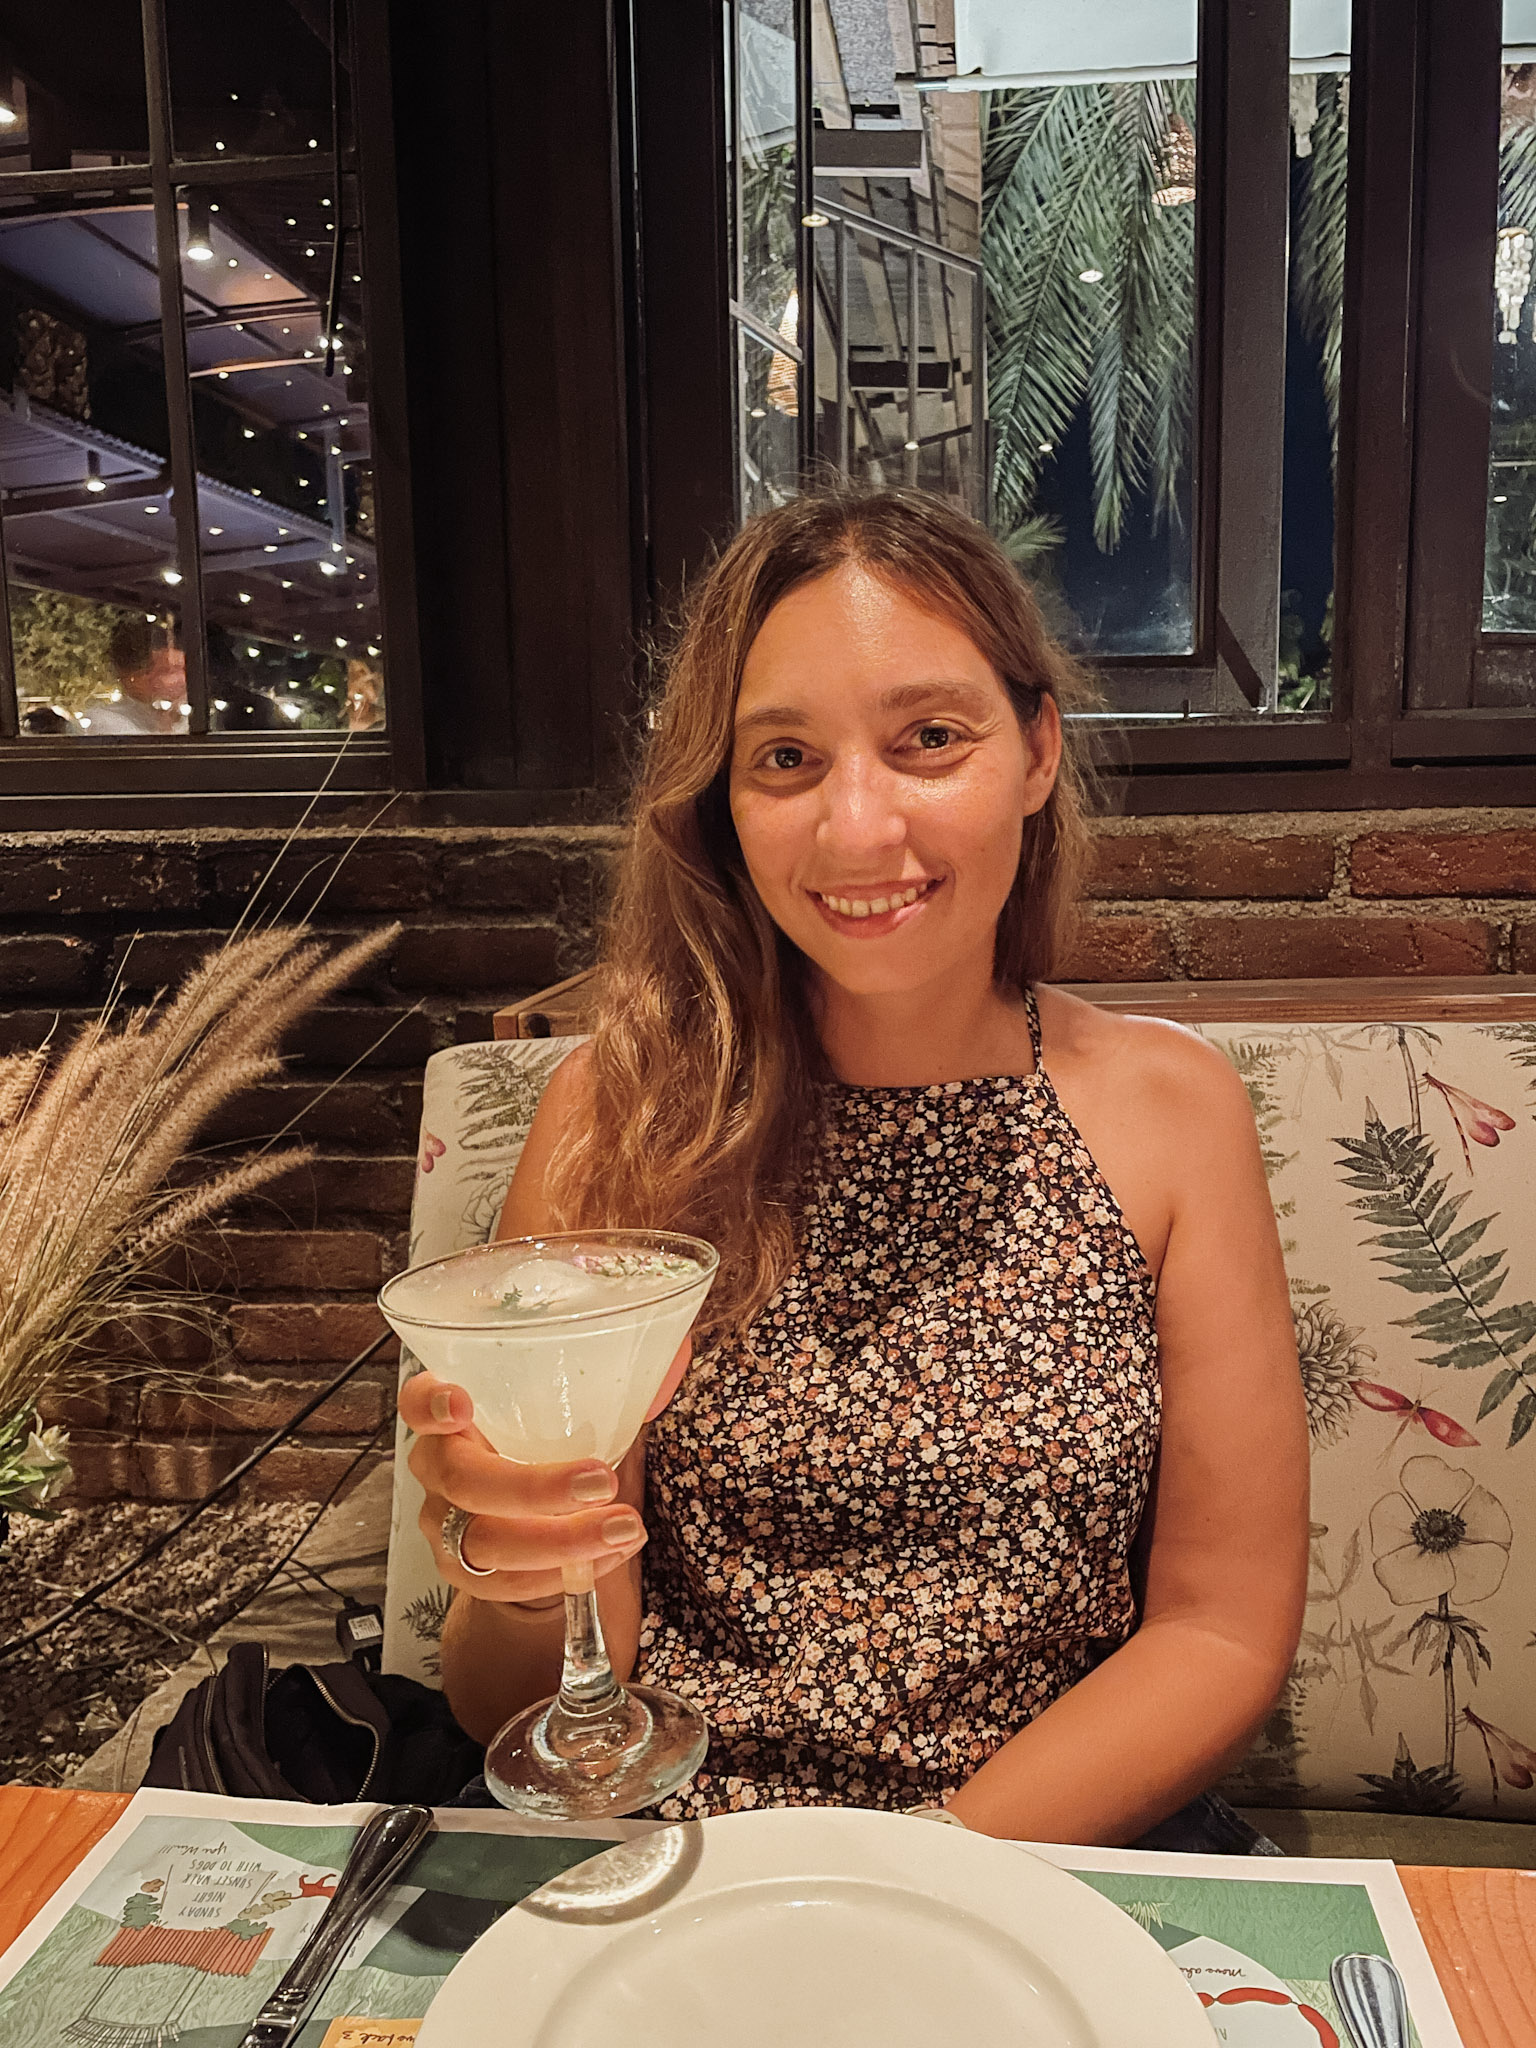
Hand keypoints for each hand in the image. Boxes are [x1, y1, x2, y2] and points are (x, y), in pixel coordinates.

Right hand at [399, 1335, 692, 1603]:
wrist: (535, 1518)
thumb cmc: (551, 1445)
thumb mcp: (580, 1408)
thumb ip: (622, 1379)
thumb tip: (677, 1353)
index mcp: (453, 1414)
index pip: (418, 1399)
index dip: (430, 1402)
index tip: (461, 1402)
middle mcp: (438, 1468)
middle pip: (464, 1480)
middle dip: (535, 1487)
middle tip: (600, 1482)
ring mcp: (445, 1525)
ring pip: (486, 1542)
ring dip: (560, 1541)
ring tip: (624, 1529)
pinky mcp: (466, 1575)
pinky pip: (506, 1584)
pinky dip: (563, 1574)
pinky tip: (610, 1556)